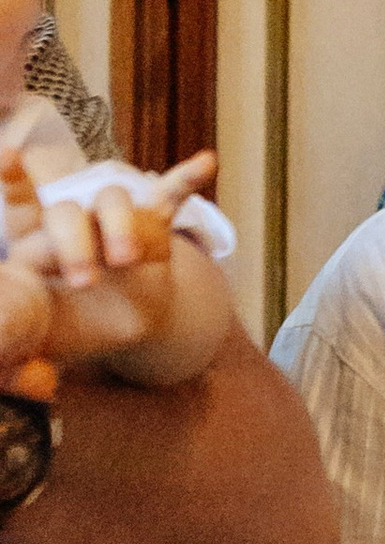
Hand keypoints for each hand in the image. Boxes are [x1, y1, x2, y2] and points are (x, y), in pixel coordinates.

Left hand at [1, 150, 221, 379]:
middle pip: (68, 210)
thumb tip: (31, 385)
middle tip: (83, 282)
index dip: (14, 178)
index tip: (7, 158)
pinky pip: (171, 197)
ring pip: (115, 200)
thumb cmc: (68, 326)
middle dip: (73, 243)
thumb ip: (23, 353)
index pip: (20, 204)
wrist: (115, 325)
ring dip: (121, 226)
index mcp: (36, 244)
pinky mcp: (154, 228)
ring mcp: (114, 222)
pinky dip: (186, 178)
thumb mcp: (40, 339)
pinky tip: (206, 161)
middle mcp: (75, 224)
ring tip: (126, 261)